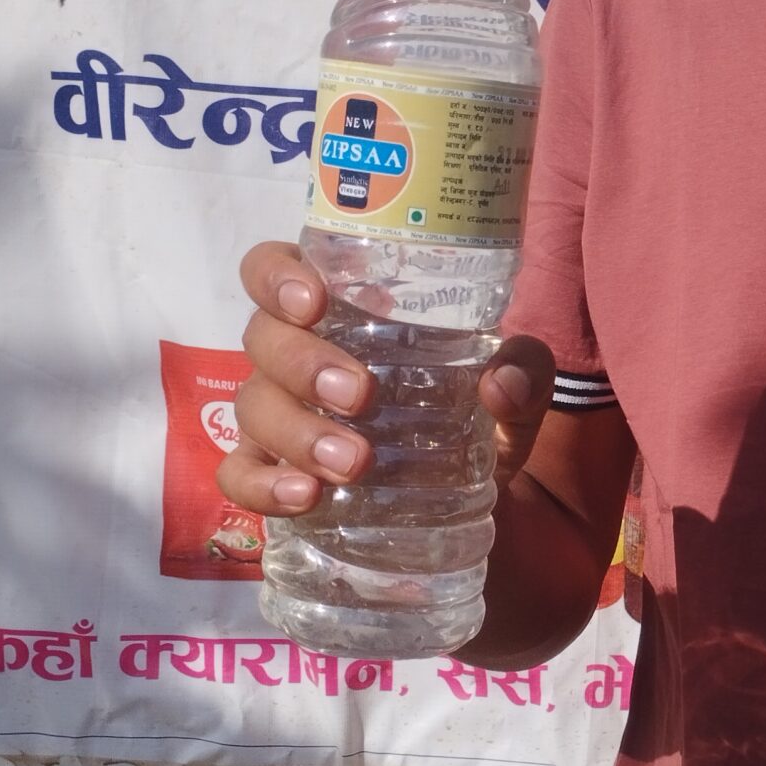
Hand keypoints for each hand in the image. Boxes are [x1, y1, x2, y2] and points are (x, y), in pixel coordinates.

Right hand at [216, 240, 555, 517]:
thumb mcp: (517, 387)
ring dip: (297, 430)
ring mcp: (280, 415)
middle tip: (360, 395)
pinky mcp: (276, 473)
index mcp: (341, 308)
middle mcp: (297, 353)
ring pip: (253, 406)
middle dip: (303, 364)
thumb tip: (501, 384)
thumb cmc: (476, 413)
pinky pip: (240, 475)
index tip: (314, 302)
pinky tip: (305, 496)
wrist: (474, 497)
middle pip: (262, 337)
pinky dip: (263, 485)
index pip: (274, 269)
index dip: (276, 277)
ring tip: (353, 462)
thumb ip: (525, 371)